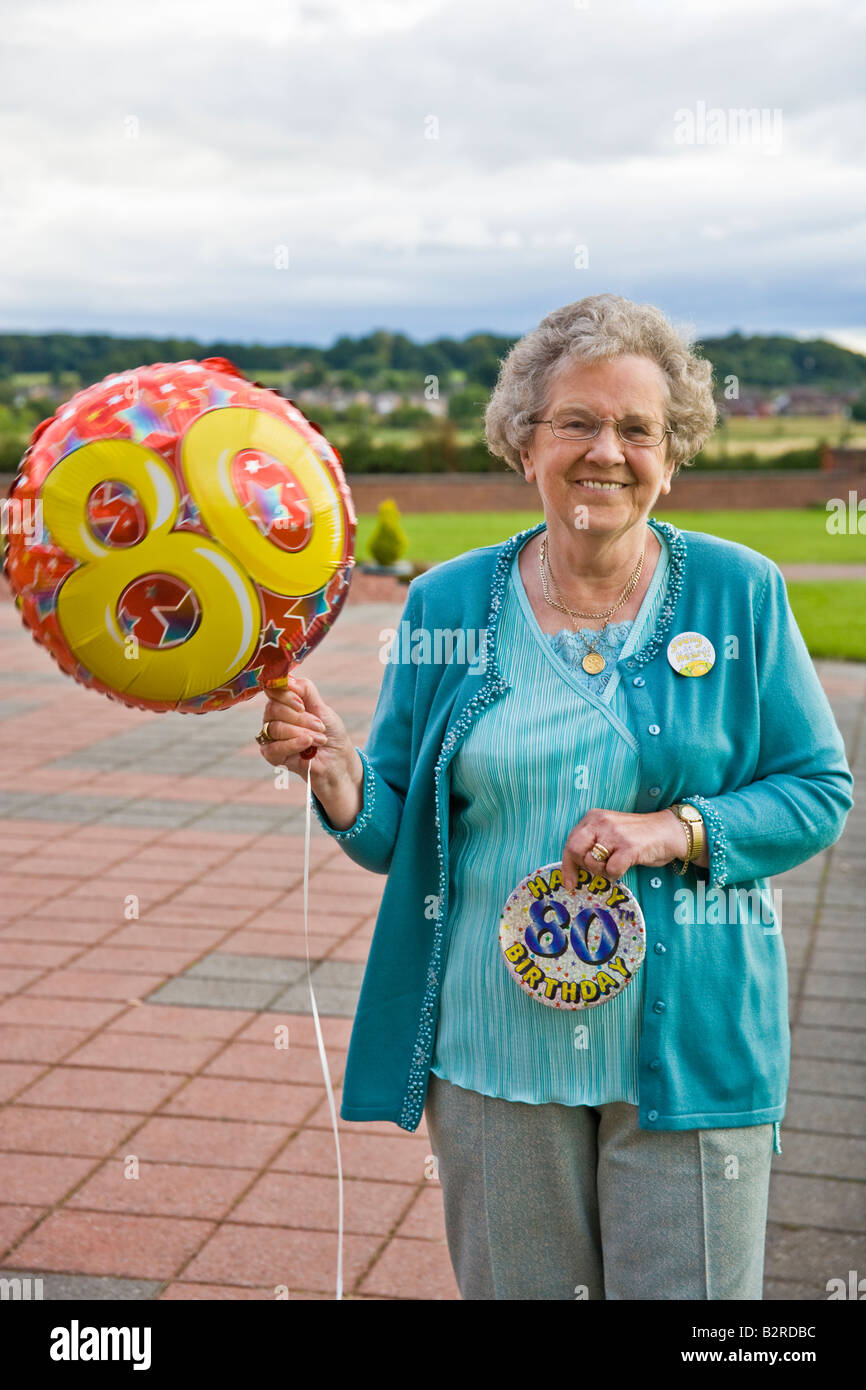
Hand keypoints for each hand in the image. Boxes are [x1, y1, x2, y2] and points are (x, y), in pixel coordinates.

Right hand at [257, 674, 353, 785]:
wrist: (337, 759)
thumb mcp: (322, 707)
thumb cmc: (329, 732)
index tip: (302, 704)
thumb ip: (305, 690)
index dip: (286, 695)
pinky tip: (307, 744)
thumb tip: (287, 678)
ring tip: (320, 739)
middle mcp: (274, 717)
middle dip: (300, 718)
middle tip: (319, 725)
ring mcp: (271, 736)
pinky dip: (293, 744)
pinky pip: (274, 747)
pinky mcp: (272, 755)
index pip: (273, 691)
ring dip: (302, 732)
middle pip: (274, 709)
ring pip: (276, 728)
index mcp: (284, 702)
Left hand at [561, 808, 691, 888]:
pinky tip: (626, 866)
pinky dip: (616, 874)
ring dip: (603, 871)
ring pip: (592, 862)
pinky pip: (611, 870)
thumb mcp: (609, 832)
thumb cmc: (637, 836)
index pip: (570, 842)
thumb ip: (592, 843)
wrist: (668, 831)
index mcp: (593, 817)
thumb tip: (573, 868)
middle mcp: (601, 822)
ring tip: (616, 863)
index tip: (568, 882)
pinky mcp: (628, 847)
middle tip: (593, 874)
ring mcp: (615, 834)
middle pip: (574, 850)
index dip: (567, 865)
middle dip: (582, 867)